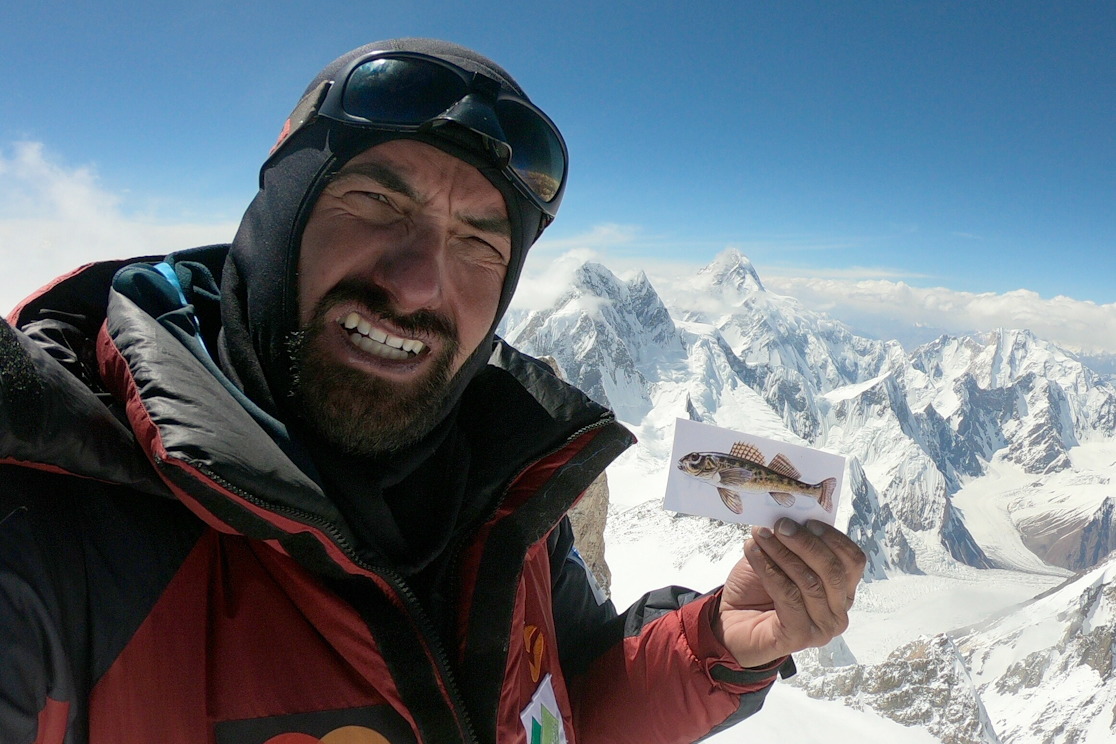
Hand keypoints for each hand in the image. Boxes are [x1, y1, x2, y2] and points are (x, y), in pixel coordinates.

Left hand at [712, 518, 865, 668]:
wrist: (730, 623)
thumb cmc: (758, 589)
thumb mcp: (779, 557)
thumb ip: (792, 541)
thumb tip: (791, 514)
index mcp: (842, 590)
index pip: (853, 561)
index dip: (833, 538)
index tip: (806, 520)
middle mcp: (838, 611)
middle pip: (833, 571)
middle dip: (805, 543)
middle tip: (780, 525)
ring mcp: (822, 627)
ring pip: (809, 582)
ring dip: (782, 553)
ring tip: (760, 534)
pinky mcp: (801, 636)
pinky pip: (788, 595)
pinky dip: (768, 569)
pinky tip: (752, 551)